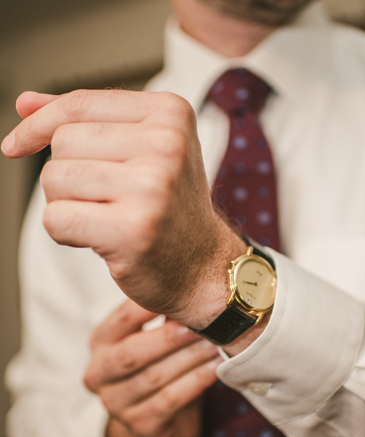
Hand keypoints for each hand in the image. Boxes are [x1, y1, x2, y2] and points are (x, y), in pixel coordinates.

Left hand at [1, 90, 244, 329]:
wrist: (204, 265)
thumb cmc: (170, 207)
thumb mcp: (143, 149)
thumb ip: (88, 121)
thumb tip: (24, 102)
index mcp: (171, 114)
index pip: (79, 105)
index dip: (39, 123)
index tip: (17, 144)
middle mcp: (167, 145)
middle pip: (63, 142)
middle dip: (68, 173)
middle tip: (109, 197)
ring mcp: (153, 187)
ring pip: (54, 179)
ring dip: (67, 204)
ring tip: (108, 217)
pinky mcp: (134, 229)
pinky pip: (56, 219)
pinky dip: (67, 234)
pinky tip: (102, 239)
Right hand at [83, 300, 222, 436]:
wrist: (162, 424)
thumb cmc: (163, 367)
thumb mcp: (161, 339)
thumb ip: (170, 316)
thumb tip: (199, 285)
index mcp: (101, 341)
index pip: (124, 318)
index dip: (153, 305)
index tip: (186, 293)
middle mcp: (99, 372)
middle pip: (133, 353)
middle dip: (172, 338)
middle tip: (205, 325)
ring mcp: (115, 402)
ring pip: (154, 377)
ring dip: (190, 359)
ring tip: (219, 345)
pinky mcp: (139, 425)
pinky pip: (169, 400)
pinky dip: (195, 382)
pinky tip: (216, 370)